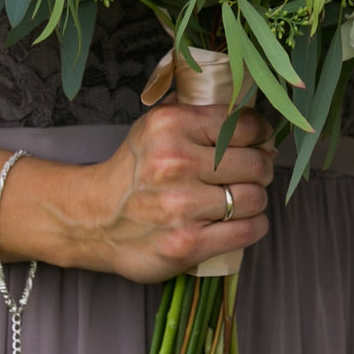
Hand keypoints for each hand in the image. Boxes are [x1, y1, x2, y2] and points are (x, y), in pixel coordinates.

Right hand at [32, 103, 274, 281]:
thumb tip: (251, 115)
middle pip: (256, 164)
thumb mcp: (154, 126)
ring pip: (255, 198)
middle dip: (260, 169)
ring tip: (238, 199)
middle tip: (250, 174)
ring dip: (255, 199)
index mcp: (170, 126)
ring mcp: (182, 206)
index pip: (244, 125)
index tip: (260, 142)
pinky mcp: (188, 242)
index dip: (261, 135)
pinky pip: (249, 230)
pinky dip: (253, 225)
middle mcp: (175, 163)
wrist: (93, 219)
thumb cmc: (134, 171)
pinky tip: (238, 221)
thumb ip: (196, 111)